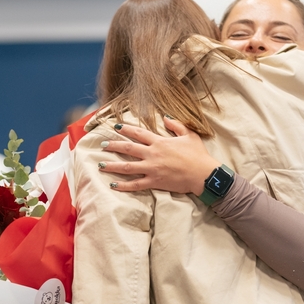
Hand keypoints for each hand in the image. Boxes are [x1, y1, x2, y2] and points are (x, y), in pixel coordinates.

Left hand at [99, 116, 219, 195]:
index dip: (126, 129)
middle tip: (102, 145)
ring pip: (127, 167)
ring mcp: (152, 169)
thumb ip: (176, 124)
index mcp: (160, 142)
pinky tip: (113, 185)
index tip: (115, 127)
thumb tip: (165, 116)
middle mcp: (153, 154)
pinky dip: (123, 186)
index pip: (138, 133)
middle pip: (128, 149)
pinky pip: (135, 184)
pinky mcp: (154, 182)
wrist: (203, 174)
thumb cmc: (197, 154)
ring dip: (112, 166)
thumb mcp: (189, 134)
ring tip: (101, 165)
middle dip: (114, 146)